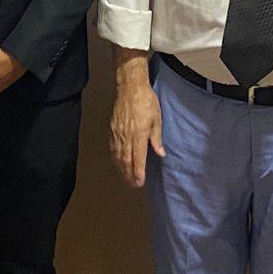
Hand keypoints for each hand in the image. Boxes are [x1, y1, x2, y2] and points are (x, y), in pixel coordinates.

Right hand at [109, 52, 163, 187]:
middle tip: (133, 185)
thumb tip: (160, 153)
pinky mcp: (112, 129)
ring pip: (117, 156)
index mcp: (139, 134)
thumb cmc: (146, 101)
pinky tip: (117, 163)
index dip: (138, 172)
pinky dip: (115, 158)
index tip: (139, 182)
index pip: (138, 157)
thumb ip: (157, 138)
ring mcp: (117, 133)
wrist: (130, 88)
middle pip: (126, 160)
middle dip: (129, 174)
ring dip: (121, 169)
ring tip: (126, 179)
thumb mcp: (157, 119)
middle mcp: (126, 136)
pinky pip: (112, 148)